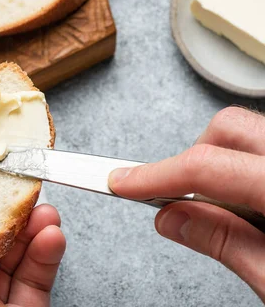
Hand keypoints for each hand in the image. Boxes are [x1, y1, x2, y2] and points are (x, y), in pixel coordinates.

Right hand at [108, 106, 264, 300]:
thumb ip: (226, 243)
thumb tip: (172, 218)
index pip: (207, 167)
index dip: (154, 175)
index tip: (120, 183)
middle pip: (228, 128)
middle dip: (194, 159)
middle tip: (184, 201)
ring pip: (246, 132)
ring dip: (220, 163)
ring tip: (226, 210)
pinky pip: (260, 148)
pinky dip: (242, 168)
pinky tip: (250, 205)